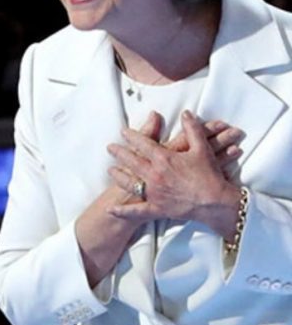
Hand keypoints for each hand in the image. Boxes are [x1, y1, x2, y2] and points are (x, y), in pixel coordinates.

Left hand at [106, 110, 240, 236]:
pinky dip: (123, 211)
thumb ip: (192, 129)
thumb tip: (186, 113)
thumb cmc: (209, 175)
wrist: (215, 202)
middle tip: (110, 147)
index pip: (143, 144)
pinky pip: (136, 211)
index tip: (123, 132)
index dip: (132, 136)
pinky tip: (111, 209)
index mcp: (164, 159)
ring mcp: (154, 193)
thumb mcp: (202, 148)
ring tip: (110, 170)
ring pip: (130, 183)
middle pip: (131, 161)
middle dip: (119, 153)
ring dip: (118, 176)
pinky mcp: (157, 208)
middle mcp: (155, 175)